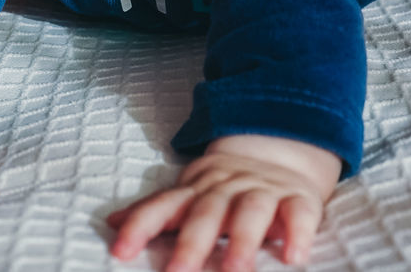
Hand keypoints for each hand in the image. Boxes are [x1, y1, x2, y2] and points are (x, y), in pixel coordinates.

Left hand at [107, 135, 340, 270]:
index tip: (121, 251)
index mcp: (197, 190)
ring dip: (243, 242)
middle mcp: (228, 188)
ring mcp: (264, 191)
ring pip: (251, 212)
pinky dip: (298, 234)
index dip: (141, 226)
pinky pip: (299, 214)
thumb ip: (157, 211)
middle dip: (192, 243)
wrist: (280, 153)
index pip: (164, 205)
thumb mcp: (191, 194)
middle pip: (207, 212)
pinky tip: (293, 257)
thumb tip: (111, 223)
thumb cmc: (226, 189)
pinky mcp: (299, 200)